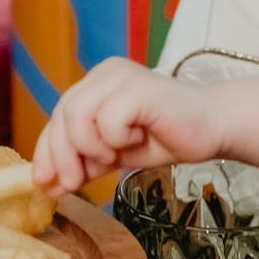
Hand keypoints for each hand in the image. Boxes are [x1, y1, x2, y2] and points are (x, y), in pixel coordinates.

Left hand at [33, 58, 224, 195]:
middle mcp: (105, 73)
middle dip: (62, 155)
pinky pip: (108, 120)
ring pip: (79, 116)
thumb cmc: (166, 136)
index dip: (46, 151)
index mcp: (95, 83)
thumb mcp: (113, 154)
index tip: (45, 183)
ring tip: (115, 155)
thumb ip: (83, 161)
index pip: (57, 116)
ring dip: (92, 147)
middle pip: (62, 115)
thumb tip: (48, 184)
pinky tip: (138, 137)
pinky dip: (117, 139)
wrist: (213, 128)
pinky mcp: (140, 87)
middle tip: (72, 183)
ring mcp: (122, 77)